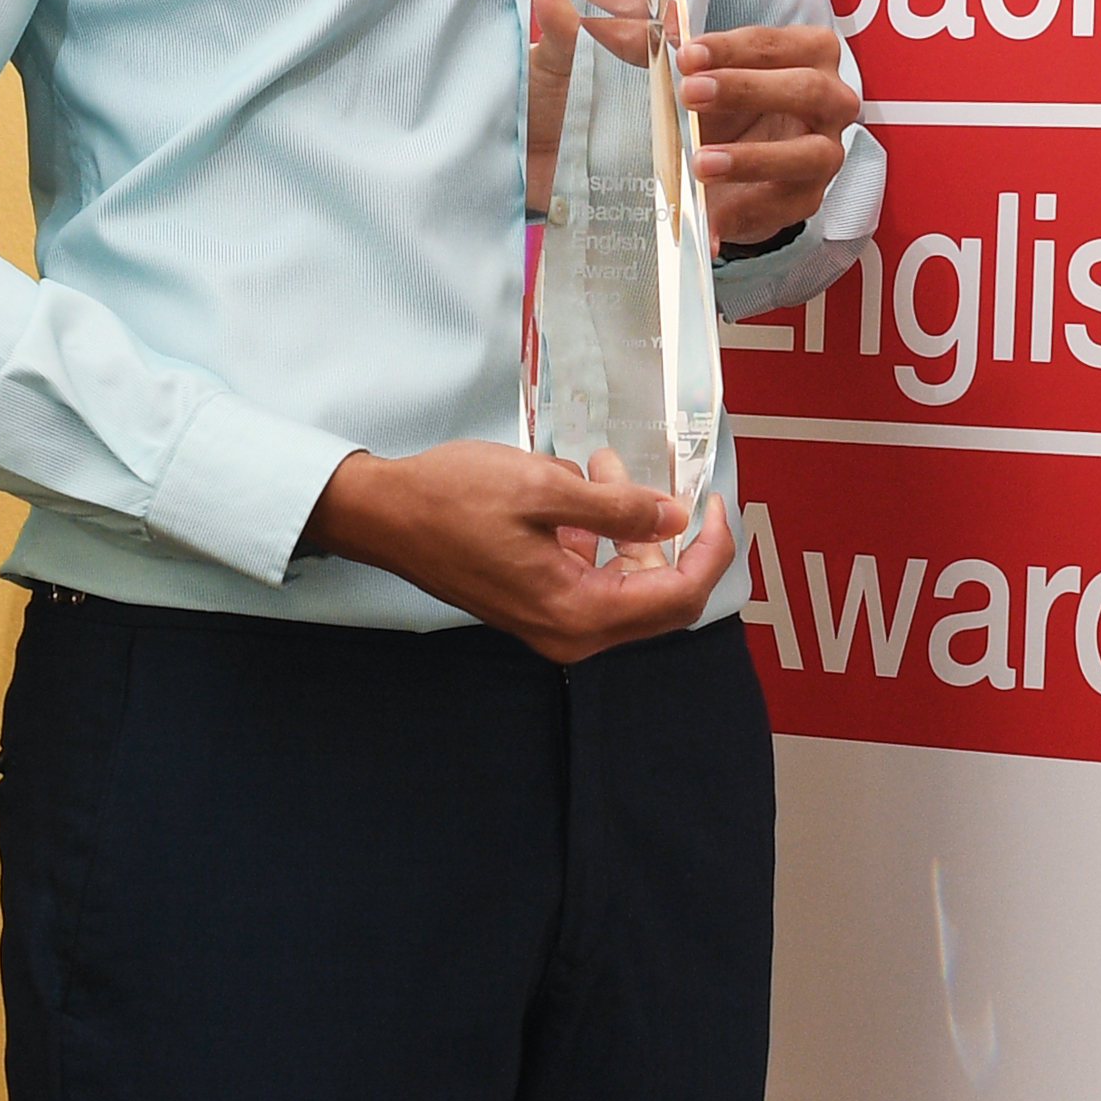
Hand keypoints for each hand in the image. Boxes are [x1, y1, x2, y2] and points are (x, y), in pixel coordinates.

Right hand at [307, 440, 735, 661]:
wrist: (384, 515)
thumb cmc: (453, 499)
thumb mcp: (546, 489)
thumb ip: (619, 509)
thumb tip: (674, 518)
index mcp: (578, 614)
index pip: (679, 597)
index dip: (711, 550)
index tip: (716, 503)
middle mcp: (570, 633)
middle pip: (659, 597)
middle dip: (670, 535)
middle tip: (662, 480)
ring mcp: (551, 623)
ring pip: (625, 582)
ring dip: (628, 526)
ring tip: (602, 467)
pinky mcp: (536, 605)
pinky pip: (591, 575)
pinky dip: (598, 534)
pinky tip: (576, 488)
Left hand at [679, 23, 860, 253]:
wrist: (728, 163)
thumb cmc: (718, 98)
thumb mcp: (682, 64)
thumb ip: (645, 31)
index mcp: (809, 52)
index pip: (776, 43)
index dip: (732, 48)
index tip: (685, 54)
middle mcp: (830, 100)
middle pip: (807, 89)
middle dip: (748, 90)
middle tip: (690, 94)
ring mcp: (824, 152)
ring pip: (810, 154)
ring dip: (754, 159)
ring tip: (700, 164)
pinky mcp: (806, 198)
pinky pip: (782, 209)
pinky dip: (741, 217)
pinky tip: (705, 223)